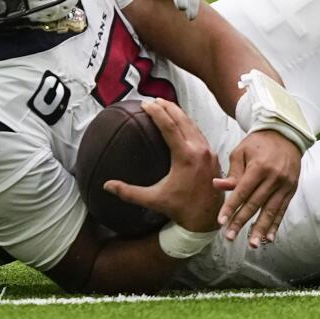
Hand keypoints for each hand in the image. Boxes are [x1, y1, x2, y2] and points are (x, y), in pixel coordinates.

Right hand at [103, 98, 220, 232]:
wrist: (207, 219)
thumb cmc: (181, 209)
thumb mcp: (154, 200)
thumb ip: (129, 192)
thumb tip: (107, 186)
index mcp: (186, 157)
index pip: (169, 126)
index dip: (156, 113)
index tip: (145, 104)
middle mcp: (199, 150)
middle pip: (182, 119)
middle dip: (167, 107)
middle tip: (153, 99)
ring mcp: (208, 151)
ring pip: (193, 124)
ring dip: (179, 113)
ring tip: (166, 105)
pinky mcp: (212, 155)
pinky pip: (199, 133)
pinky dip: (188, 123)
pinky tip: (180, 122)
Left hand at [212, 129, 301, 247]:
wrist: (285, 135)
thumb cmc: (258, 143)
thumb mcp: (241, 152)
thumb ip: (232, 172)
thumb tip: (218, 186)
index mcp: (259, 167)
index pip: (242, 191)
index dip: (231, 207)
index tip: (221, 222)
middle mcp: (273, 177)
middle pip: (255, 204)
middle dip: (242, 222)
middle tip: (230, 237)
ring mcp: (284, 184)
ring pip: (270, 210)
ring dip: (260, 229)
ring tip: (253, 244)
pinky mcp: (291, 189)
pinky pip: (282, 210)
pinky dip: (276, 224)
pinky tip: (269, 237)